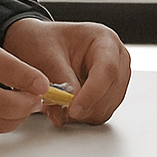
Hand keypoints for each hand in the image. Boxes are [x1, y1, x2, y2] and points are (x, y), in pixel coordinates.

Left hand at [2, 17, 130, 125]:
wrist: (40, 45)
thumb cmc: (45, 42)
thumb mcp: (46, 54)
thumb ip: (61, 77)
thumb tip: (71, 100)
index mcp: (105, 39)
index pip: (108, 70)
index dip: (92, 93)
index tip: (73, 108)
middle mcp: (116, 59)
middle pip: (111, 92)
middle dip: (85, 107)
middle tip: (58, 110)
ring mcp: (115, 78)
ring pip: (107, 107)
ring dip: (82, 114)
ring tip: (57, 106)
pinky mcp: (108, 95)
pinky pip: (100, 114)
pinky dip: (82, 117)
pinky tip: (65, 107)